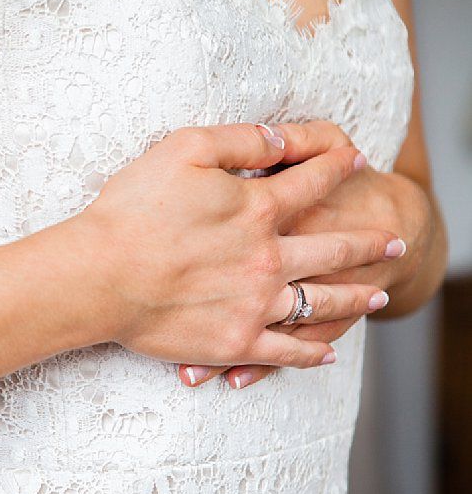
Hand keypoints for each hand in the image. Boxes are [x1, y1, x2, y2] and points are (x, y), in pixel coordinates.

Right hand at [74, 121, 402, 367]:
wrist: (99, 278)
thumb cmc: (132, 210)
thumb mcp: (184, 148)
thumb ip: (240, 140)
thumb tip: (281, 139)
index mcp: (258, 210)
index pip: (313, 182)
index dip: (338, 166)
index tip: (357, 159)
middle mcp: (269, 259)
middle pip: (334, 249)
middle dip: (369, 242)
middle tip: (393, 240)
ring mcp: (256, 305)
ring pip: (321, 303)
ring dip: (354, 298)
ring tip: (375, 297)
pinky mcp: (235, 343)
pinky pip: (285, 351)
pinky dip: (309, 354)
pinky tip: (325, 353)